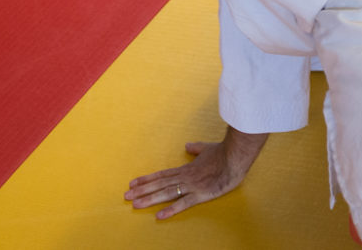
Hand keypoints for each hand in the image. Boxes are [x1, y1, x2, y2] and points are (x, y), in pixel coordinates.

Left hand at [124, 127, 267, 219]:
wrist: (235, 156)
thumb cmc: (223, 153)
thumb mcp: (207, 148)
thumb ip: (196, 148)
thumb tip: (187, 146)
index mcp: (186, 168)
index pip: (162, 174)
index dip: (147, 179)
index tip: (133, 184)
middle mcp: (185, 177)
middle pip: (160, 184)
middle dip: (142, 190)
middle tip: (126, 196)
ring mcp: (192, 186)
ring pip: (167, 193)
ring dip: (150, 199)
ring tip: (135, 204)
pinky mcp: (201, 194)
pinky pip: (184, 203)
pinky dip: (171, 210)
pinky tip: (159, 216)